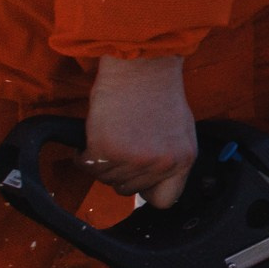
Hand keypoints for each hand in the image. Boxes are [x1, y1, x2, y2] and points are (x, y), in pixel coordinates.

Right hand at [83, 55, 197, 207]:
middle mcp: (161, 164)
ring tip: (113, 133)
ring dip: (103, 161)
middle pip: (128, 191)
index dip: (147, 189)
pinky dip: (84, 154)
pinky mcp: (106, 149)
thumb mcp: (180, 131)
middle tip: (124, 142)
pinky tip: (96, 133)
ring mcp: (133, 159)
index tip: (139, 177)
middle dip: (121, 171)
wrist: (142, 67)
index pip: (165, 201)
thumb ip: (169, 160)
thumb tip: (154, 185)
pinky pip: (86, 166)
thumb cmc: (158, 94)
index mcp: (184, 160)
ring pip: (105, 180)